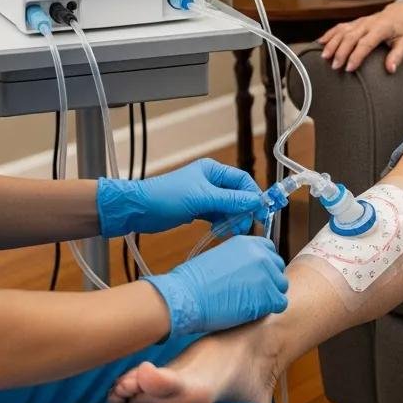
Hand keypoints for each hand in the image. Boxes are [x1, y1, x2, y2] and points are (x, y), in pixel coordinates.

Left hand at [97, 158, 263, 237]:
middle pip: (237, 196)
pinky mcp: (198, 209)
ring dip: (233, 220)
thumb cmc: (167, 197)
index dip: (253, 196)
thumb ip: (230, 200)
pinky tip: (220, 232)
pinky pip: (218, 216)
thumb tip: (256, 202)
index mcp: (213, 170)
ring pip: (229, 208)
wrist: (140, 209)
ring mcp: (204, 196)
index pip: (242, 181)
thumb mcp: (202, 198)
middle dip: (243, 211)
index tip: (262, 212)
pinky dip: (222, 224)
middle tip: (244, 227)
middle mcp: (211, 181)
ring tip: (231, 231)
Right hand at [145, 235, 287, 337]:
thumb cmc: (195, 281)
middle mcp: (261, 255)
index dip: (264, 267)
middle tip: (251, 293)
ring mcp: (267, 274)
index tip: (254, 277)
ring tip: (249, 303)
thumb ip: (240, 260)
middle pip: (278, 269)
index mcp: (248, 243)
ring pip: (281, 287)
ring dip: (269, 296)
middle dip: (268, 281)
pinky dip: (269, 309)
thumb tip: (249, 272)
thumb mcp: (221, 257)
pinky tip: (252, 311)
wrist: (187, 296)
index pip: (270, 251)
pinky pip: (280, 303)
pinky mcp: (268, 295)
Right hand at [318, 0, 402, 73]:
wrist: (400, 12)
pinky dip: (329, 34)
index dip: (356, 56)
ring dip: (332, 43)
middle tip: (334, 66)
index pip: (366, 43)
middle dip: (341, 52)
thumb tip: (391, 69)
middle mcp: (367, 23)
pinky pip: (339, 27)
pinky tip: (320, 42)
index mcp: (381, 28)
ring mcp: (359, 22)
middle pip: (350, 37)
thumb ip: (397, 56)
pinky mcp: (354, 22)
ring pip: (342, 31)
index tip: (349, 68)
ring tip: (324, 56)